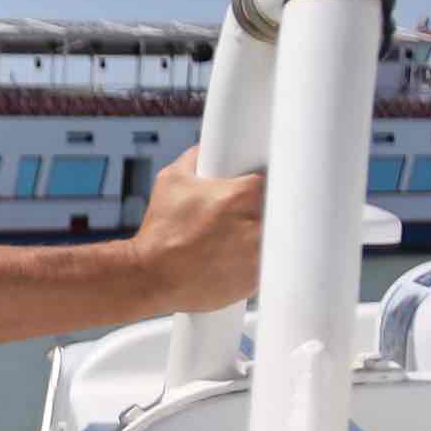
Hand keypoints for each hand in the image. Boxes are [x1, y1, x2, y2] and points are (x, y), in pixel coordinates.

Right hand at [136, 147, 263, 313]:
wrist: (151, 276)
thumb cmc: (160, 233)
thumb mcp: (171, 182)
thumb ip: (193, 158)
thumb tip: (203, 150)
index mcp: (243, 194)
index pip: (273, 180)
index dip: (265, 186)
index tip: (259, 192)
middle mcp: (256, 223)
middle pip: (279, 210)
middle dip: (264, 212)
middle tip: (247, 217)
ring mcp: (259, 254)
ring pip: (276, 240)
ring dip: (264, 238)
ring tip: (239, 242)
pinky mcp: (256, 280)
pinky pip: (268, 267)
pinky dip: (257, 264)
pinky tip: (237, 262)